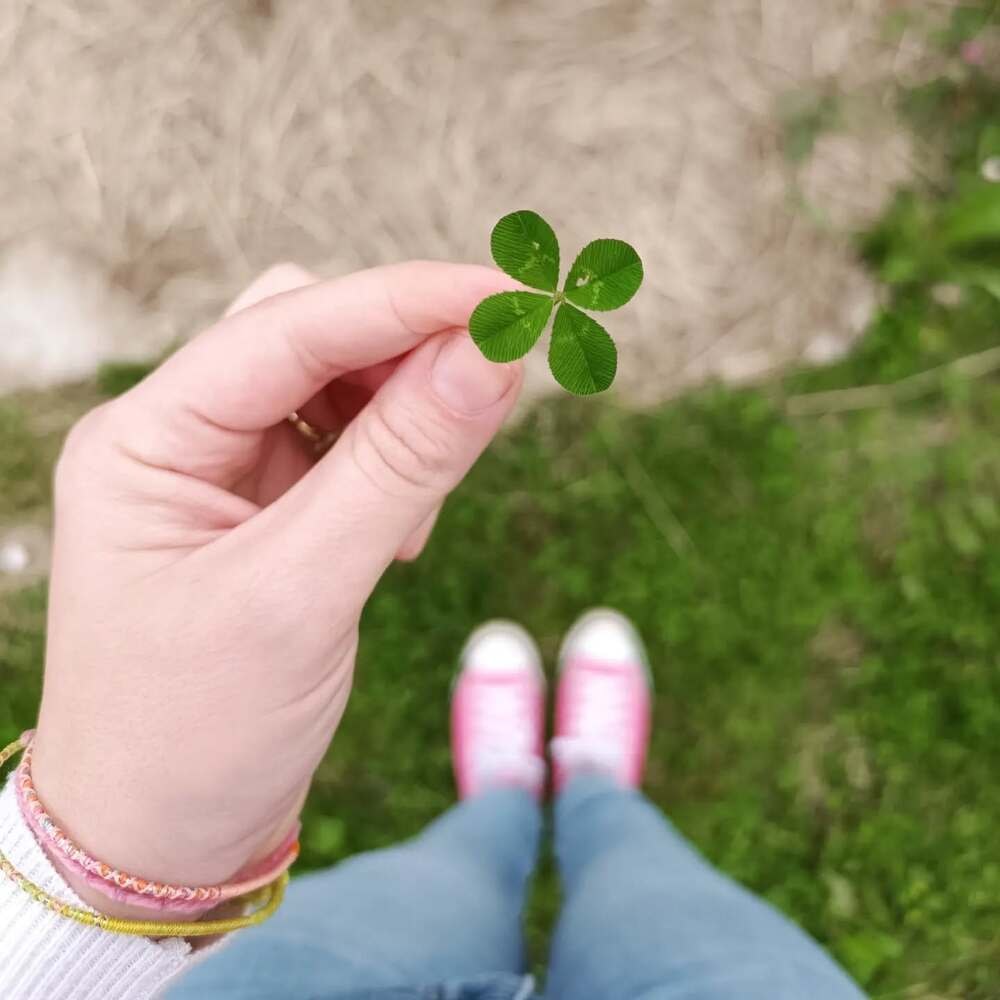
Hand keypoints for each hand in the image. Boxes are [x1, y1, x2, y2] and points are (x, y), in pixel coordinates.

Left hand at [30, 261, 521, 916]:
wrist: (161, 836)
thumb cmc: (193, 731)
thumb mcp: (301, 593)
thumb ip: (400, 465)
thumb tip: (492, 357)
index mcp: (145, 440)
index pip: (289, 327)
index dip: (408, 302)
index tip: (512, 296)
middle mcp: (180, 438)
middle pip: (311, 336)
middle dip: (406, 350)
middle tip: (494, 386)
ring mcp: (225, 474)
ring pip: (338, 387)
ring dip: (404, 414)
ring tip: (421, 509)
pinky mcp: (270, 511)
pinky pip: (350, 448)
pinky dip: (395, 466)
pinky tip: (400, 532)